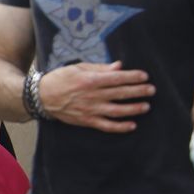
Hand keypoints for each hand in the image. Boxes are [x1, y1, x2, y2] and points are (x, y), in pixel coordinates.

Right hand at [38, 62, 154, 132]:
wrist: (42, 97)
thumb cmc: (60, 79)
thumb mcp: (78, 68)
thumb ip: (100, 68)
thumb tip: (119, 66)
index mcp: (90, 80)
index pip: (117, 78)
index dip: (132, 77)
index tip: (145, 76)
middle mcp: (92, 95)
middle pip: (120, 94)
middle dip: (138, 91)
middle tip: (152, 90)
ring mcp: (90, 110)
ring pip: (117, 110)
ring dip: (133, 109)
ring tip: (146, 106)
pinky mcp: (87, 121)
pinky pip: (107, 126)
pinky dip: (120, 127)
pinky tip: (132, 125)